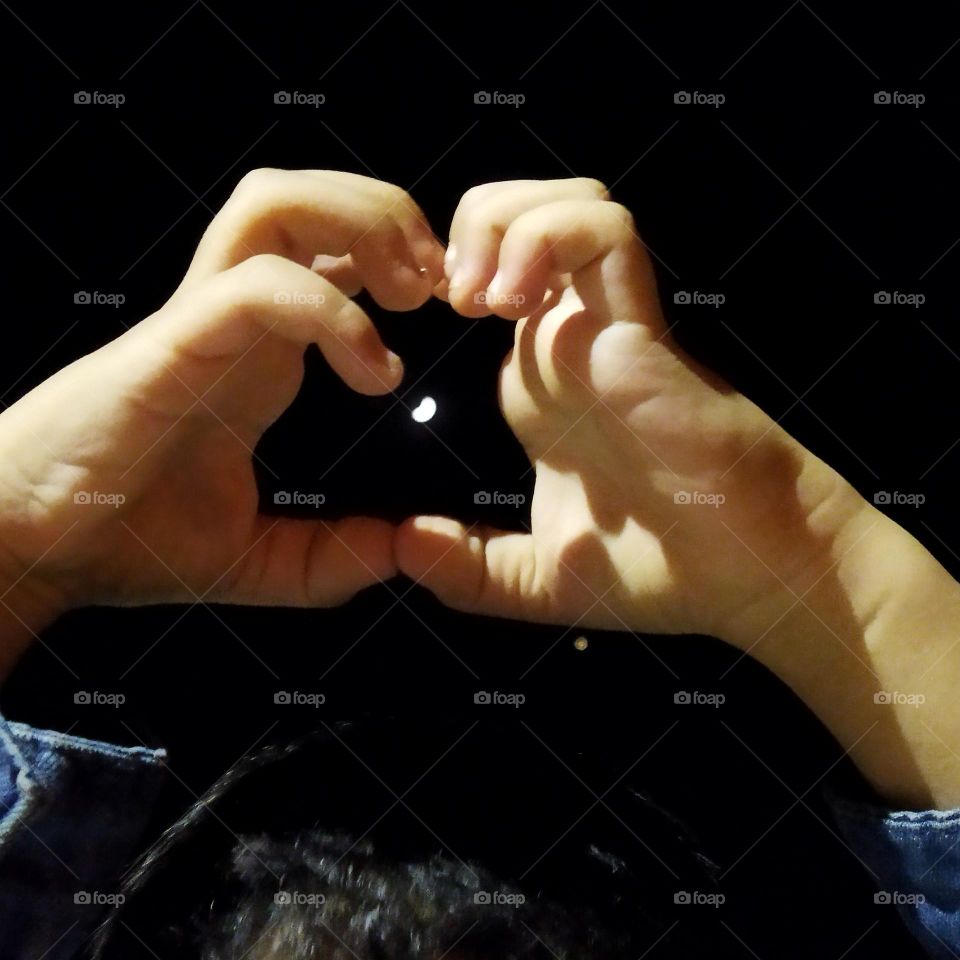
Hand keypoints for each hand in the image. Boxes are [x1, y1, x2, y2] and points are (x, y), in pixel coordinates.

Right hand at [0, 169, 443, 626]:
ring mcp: (198, 322)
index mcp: (256, 352)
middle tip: (437, 283)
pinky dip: (332, 312)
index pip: (325, 252)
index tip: (447, 307)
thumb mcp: (256, 560)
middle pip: (305, 197)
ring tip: (409, 293)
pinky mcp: (171, 345)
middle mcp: (230, 319)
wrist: (29, 550)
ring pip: (275, 204)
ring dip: (360, 227)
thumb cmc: (129, 540)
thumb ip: (329, 558)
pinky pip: (259, 287)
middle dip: (387, 213)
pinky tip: (373, 372)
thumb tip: (400, 552)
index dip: (394, 254)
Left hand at [396, 178, 869, 642]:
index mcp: (541, 380)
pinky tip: (510, 305)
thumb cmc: (659, 569)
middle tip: (438, 298)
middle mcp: (569, 340)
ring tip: (475, 299)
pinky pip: (605, 235)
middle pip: (518, 211)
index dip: (436, 275)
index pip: (486, 276)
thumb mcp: (536, 578)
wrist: (752, 577)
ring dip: (501, 224)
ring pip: (563, 202)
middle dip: (463, 228)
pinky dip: (547, 242)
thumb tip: (399, 546)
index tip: (400, 323)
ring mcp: (608, 329)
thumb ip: (466, 569)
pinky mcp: (642, 330)